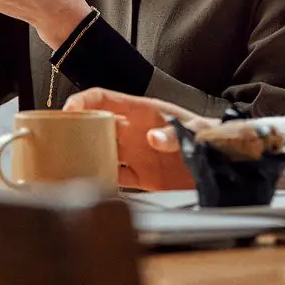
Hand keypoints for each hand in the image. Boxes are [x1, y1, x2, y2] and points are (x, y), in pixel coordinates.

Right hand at [62, 88, 204, 190]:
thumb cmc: (212, 136)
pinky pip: (116, 178)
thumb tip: (152, 139)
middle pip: (96, 126)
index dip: (84, 101)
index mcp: (143, 111)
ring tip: (67, 166)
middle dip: (77, 131)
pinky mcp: (143, 178)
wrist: (225, 163)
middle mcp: (134, 132)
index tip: (67, 111)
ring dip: (86, 158)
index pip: (105, 98)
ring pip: (101, 153)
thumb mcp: (197, 130)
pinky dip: (104, 181)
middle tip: (59, 143)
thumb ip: (175, 133)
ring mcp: (136, 154)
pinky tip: (93, 186)